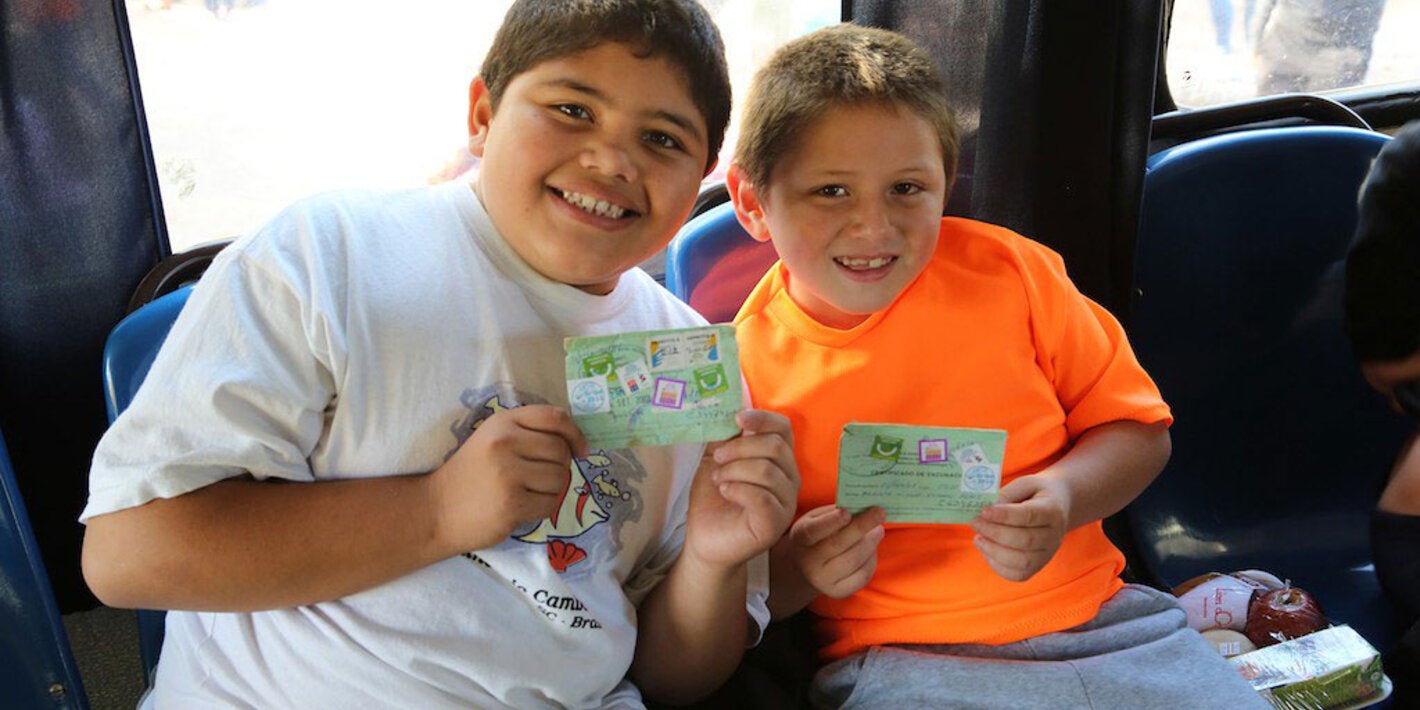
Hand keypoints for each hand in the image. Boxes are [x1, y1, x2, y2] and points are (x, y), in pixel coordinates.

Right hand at [430, 404, 587, 552]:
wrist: (436, 510)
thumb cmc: (471, 475)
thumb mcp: (493, 440)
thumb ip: (528, 433)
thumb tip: (575, 442)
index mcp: (503, 422)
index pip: (554, 417)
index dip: (575, 433)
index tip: (581, 450)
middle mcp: (505, 442)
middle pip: (561, 451)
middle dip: (559, 468)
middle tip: (539, 478)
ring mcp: (508, 473)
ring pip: (561, 479)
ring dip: (552, 491)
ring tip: (527, 493)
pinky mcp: (512, 504)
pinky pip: (550, 505)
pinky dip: (542, 510)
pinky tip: (521, 508)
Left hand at [684, 409, 799, 569]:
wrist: (705, 540)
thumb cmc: (714, 500)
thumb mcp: (716, 460)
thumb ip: (725, 436)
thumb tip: (726, 409)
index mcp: (778, 460)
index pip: (784, 429)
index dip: (763, 419)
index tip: (738, 418)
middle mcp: (788, 479)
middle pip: (775, 447)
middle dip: (740, 448)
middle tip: (718, 459)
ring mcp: (785, 502)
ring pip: (767, 470)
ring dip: (735, 470)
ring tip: (719, 480)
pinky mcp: (775, 523)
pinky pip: (763, 496)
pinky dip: (738, 488)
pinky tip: (725, 491)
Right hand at [783, 505, 884, 598]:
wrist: (806, 566)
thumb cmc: (817, 535)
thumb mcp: (816, 519)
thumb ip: (834, 513)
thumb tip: (863, 507)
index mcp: (801, 538)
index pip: (814, 530)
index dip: (831, 522)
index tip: (848, 512)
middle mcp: (809, 562)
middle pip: (838, 545)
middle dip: (861, 527)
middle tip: (879, 512)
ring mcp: (823, 580)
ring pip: (854, 560)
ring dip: (870, 542)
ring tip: (878, 530)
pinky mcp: (838, 592)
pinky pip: (862, 575)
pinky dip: (871, 559)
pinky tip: (871, 549)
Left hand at [970, 474, 1069, 581]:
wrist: (1058, 506)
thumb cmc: (1036, 493)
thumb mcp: (1025, 483)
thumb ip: (1007, 494)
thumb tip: (986, 511)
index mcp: (1053, 511)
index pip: (1029, 516)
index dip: (1004, 515)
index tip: (984, 510)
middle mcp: (1054, 536)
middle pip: (1025, 540)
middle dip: (995, 533)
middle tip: (975, 522)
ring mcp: (1047, 554)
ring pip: (1022, 561)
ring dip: (994, 551)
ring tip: (978, 538)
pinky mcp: (1037, 566)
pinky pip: (1017, 575)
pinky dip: (998, 565)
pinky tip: (987, 550)